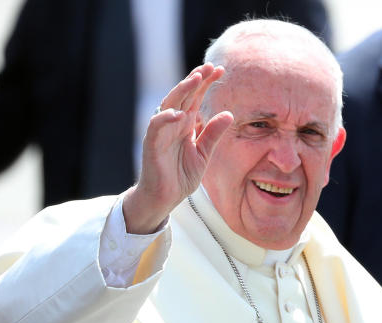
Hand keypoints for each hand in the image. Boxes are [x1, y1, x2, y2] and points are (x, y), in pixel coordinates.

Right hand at [123, 63, 233, 233]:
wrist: (165, 197)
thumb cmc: (181, 175)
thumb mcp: (204, 153)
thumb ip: (214, 134)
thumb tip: (229, 114)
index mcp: (186, 124)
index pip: (196, 97)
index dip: (206, 83)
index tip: (221, 70)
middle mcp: (173, 124)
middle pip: (184, 95)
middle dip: (196, 79)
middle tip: (210, 66)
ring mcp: (162, 132)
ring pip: (169, 105)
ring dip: (181, 91)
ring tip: (195, 79)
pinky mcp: (152, 144)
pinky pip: (156, 127)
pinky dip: (166, 118)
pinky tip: (179, 113)